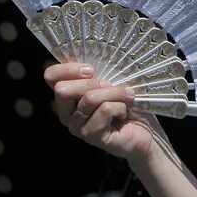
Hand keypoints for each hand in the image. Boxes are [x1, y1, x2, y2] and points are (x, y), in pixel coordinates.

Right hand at [44, 63, 162, 165]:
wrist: (145, 133)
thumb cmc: (129, 105)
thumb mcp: (112, 82)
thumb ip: (99, 72)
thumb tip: (92, 61)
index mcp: (68, 95)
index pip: (50, 76)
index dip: (68, 69)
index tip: (91, 68)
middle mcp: (66, 112)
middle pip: (62, 89)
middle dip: (92, 82)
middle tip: (112, 84)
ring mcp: (76, 126)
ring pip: (89, 98)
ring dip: (114, 93)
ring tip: (128, 97)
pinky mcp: (90, 136)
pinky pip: (104, 109)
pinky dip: (120, 106)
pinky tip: (124, 113)